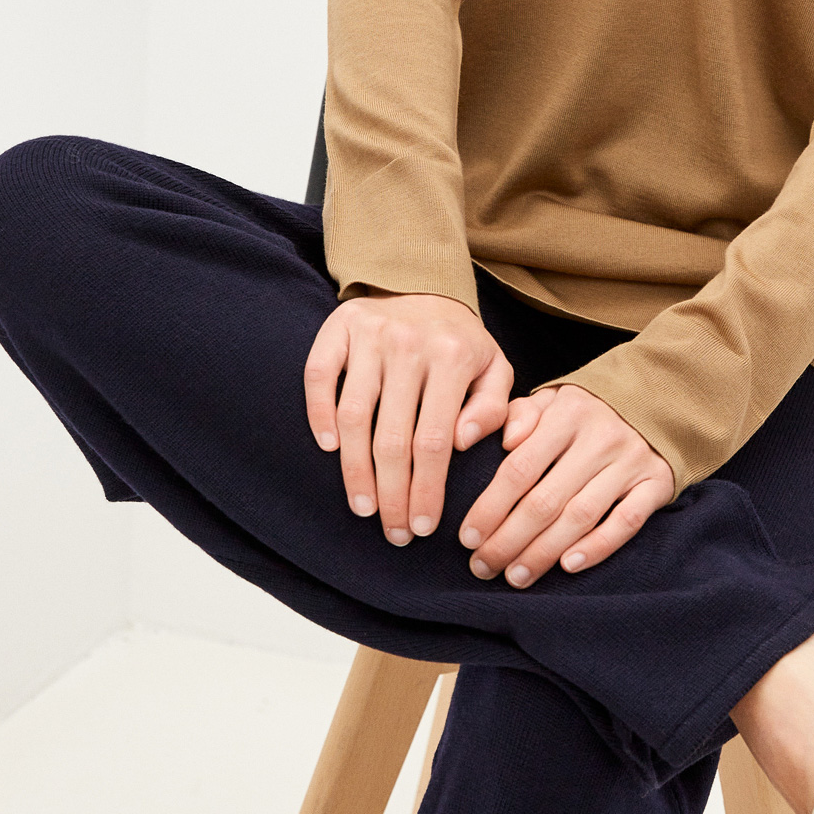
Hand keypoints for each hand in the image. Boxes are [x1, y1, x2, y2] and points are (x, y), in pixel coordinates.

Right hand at [303, 292, 512, 543]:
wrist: (423, 281)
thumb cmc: (460, 341)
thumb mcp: (494, 367)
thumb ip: (492, 406)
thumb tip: (464, 442)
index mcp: (453, 357)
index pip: (435, 441)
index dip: (427, 490)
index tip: (422, 527)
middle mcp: (410, 344)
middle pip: (393, 437)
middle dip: (392, 494)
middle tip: (392, 532)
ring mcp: (371, 334)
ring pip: (355, 415)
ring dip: (355, 470)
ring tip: (363, 507)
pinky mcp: (339, 326)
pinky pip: (319, 375)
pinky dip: (319, 413)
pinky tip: (328, 449)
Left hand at [457, 384, 674, 586]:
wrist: (656, 402)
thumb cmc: (586, 413)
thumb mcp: (551, 400)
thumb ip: (520, 415)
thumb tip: (503, 441)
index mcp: (568, 413)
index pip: (520, 468)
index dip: (490, 507)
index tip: (467, 538)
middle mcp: (600, 437)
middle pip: (546, 500)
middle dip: (509, 540)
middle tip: (483, 567)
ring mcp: (631, 462)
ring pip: (580, 516)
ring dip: (544, 552)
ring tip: (516, 576)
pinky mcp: (656, 483)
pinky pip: (626, 522)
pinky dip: (598, 546)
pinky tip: (568, 566)